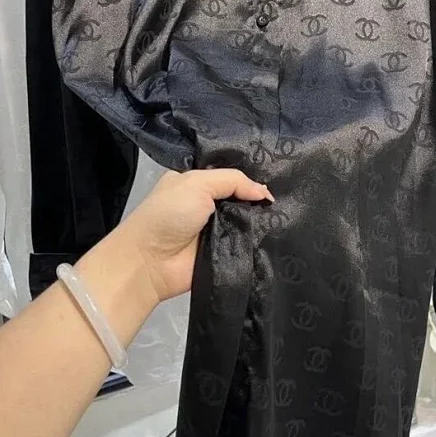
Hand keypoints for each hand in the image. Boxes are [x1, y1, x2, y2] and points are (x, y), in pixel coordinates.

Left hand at [114, 169, 272, 302]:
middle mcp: (205, 204)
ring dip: (262, 219)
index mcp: (193, 182)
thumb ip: (232, 181)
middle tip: (282, 196)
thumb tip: (265, 192)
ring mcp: (215, 230)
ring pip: (246, 220)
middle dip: (258, 196)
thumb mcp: (197, 184)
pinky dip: (259, 239)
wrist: (150, 262)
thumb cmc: (169, 214)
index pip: (227, 174)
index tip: (274, 174)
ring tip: (284, 213)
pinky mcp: (223, 253)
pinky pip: (246, 243)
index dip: (248, 175)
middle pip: (239, 197)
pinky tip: (278, 232)